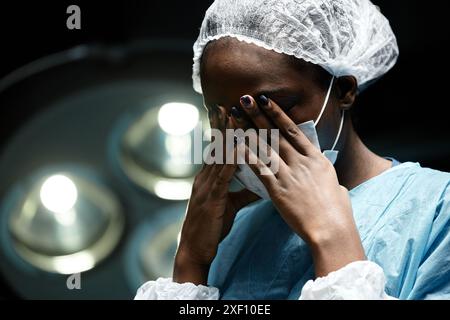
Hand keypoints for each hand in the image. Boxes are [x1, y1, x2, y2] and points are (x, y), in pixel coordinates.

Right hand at [173, 109, 258, 284]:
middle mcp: (205, 178)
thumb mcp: (230, 206)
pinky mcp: (212, 198)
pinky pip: (222, 176)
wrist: (195, 250)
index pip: (216, 150)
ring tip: (232, 116)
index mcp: (208, 179)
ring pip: (218, 156)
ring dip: (226, 135)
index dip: (221, 131)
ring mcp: (206, 187)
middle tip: (225, 104)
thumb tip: (261, 183)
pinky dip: (230, 160)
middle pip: (214, 147)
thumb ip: (243, 192)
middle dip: (220, 125)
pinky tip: (237, 147)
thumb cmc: (211, 228)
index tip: (226, 113)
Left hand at [235, 95, 364, 276]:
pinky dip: (246, 155)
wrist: (332, 229)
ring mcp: (289, 174)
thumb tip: (329, 175)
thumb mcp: (336, 186)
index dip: (277, 114)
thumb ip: (326, 176)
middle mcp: (301, 162)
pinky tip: (235, 145)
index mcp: (315, 159)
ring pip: (264, 146)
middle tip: (244, 99)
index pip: (293, 131)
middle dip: (258, 115)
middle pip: (275, 133)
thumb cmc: (337, 212)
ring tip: (235, 116)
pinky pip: (259, 168)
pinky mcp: (278, 189)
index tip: (265, 101)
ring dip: (248, 129)